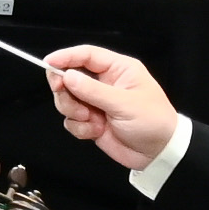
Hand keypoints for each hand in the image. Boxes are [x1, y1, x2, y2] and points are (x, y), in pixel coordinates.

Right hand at [40, 43, 179, 171]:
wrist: (160, 154)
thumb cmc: (153, 122)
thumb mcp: (124, 104)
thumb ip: (93, 90)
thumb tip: (66, 76)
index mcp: (118, 70)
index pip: (87, 55)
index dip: (66, 57)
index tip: (48, 63)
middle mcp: (105, 83)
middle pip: (70, 77)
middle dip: (66, 90)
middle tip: (67, 98)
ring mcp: (96, 103)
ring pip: (67, 99)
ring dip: (73, 111)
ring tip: (91, 120)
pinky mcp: (91, 121)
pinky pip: (71, 120)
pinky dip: (79, 127)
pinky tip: (96, 131)